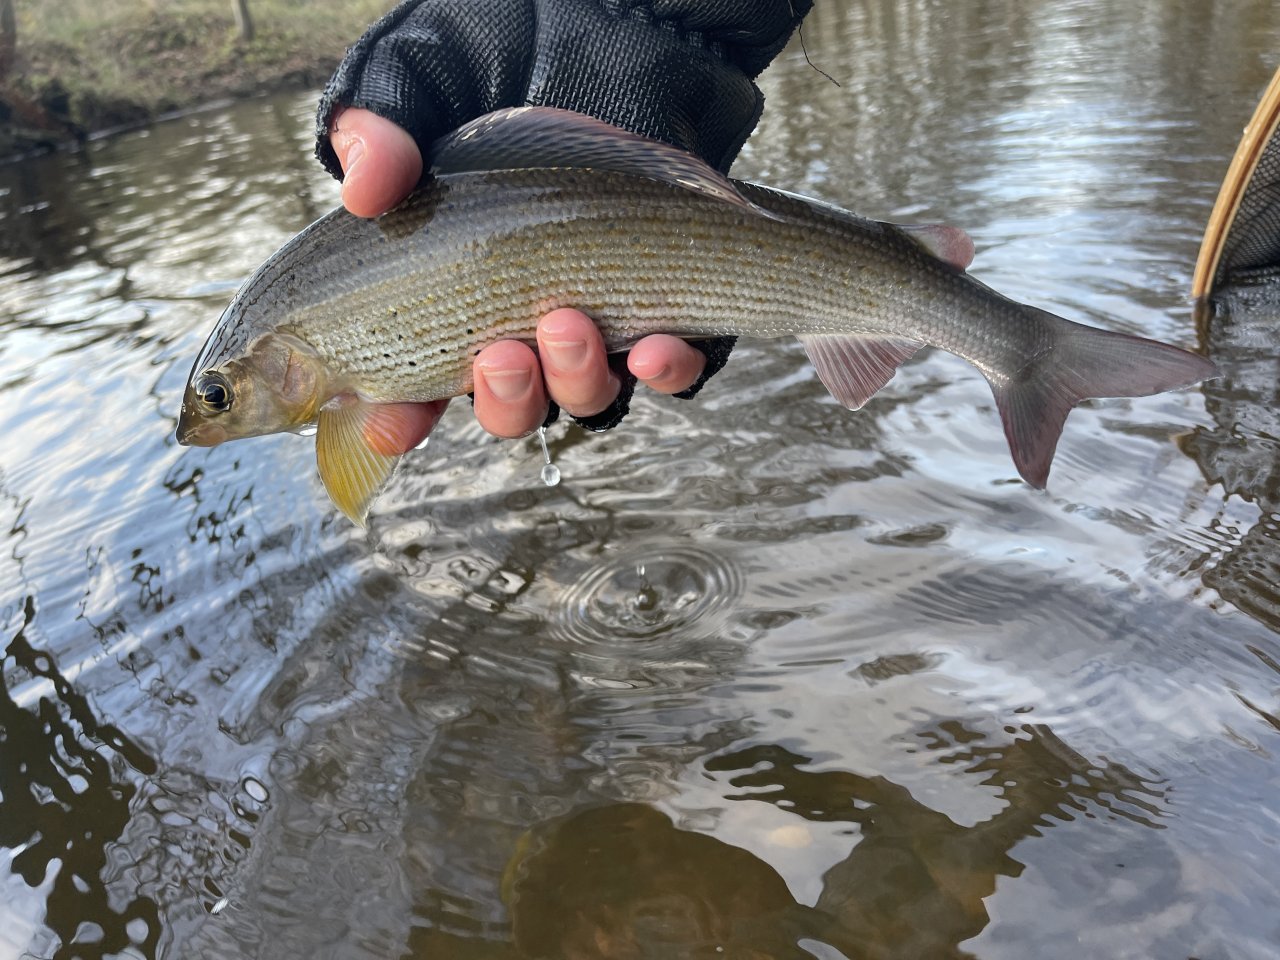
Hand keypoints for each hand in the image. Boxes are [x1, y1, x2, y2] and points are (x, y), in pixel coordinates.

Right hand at [329, 107, 706, 444]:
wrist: (593, 63)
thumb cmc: (486, 89)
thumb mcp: (415, 93)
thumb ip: (377, 136)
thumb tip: (363, 191)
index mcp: (446, 309)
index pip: (413, 394)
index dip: (401, 420)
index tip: (394, 423)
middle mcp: (520, 334)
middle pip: (510, 409)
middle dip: (504, 398)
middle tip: (499, 355)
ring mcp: (595, 332)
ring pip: (586, 399)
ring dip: (574, 378)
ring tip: (569, 324)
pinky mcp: (664, 312)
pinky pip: (674, 371)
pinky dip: (667, 371)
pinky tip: (654, 349)